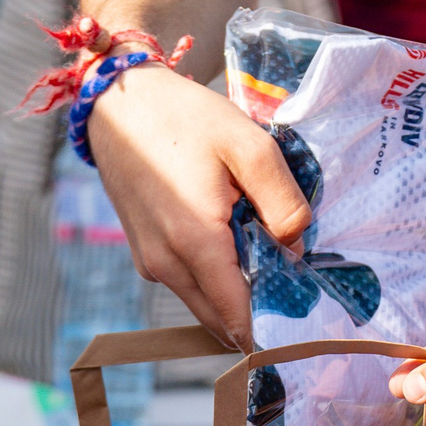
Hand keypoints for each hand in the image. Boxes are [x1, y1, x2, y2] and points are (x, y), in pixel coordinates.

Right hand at [86, 64, 310, 348]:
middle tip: (291, 276)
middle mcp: (167, 265)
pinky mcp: (145, 255)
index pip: (239, 317)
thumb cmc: (188, 119)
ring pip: (206, 303)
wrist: (121, 103)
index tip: (303, 315)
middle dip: (259, 308)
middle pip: (223, 319)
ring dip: (236, 289)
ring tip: (260, 243)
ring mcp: (150, 263)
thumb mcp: (252, 147)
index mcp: (195, 242)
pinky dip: (214, 275)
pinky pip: (188, 283)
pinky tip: (230, 235)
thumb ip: (283, 204)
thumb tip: (295, 251)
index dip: (274, 323)